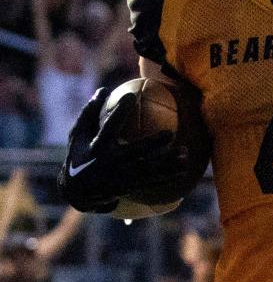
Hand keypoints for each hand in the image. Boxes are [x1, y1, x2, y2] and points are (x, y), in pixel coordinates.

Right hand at [58, 86, 187, 211]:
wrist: (78, 192)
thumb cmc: (79, 155)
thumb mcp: (77, 134)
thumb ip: (89, 113)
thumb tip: (103, 89)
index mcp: (96, 148)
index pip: (108, 127)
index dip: (118, 111)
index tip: (132, 96)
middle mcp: (110, 164)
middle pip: (135, 153)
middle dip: (153, 144)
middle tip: (172, 133)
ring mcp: (121, 178)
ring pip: (148, 170)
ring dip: (168, 164)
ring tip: (185, 154)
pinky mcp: (129, 188)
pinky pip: (151, 183)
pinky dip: (168, 178)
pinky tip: (184, 172)